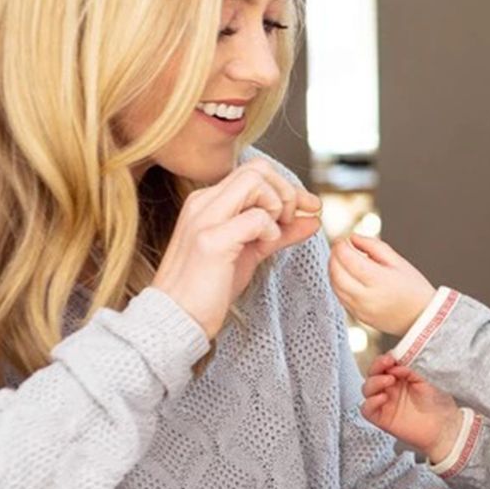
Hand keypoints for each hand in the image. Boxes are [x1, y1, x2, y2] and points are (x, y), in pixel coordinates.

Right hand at [152, 157, 320, 338]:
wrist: (177, 318)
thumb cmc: (209, 288)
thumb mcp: (251, 252)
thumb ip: (280, 232)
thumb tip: (313, 219)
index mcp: (209, 201)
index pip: (254, 172)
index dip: (287, 186)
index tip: (310, 207)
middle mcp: (204, 203)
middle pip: (257, 169)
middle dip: (286, 190)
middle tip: (291, 220)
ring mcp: (205, 219)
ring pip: (255, 182)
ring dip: (277, 205)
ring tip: (274, 234)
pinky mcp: (212, 241)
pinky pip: (255, 218)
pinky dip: (270, 230)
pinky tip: (265, 246)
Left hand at [330, 234, 435, 335]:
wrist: (422, 317)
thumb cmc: (413, 287)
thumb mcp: (398, 261)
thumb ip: (373, 245)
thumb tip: (353, 238)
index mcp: (379, 280)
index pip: (348, 259)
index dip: (341, 246)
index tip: (344, 240)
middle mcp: (367, 297)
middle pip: (337, 273)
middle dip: (334, 257)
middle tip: (340, 248)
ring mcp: (360, 309)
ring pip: (335, 286)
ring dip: (333, 270)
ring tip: (342, 260)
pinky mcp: (358, 316)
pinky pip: (340, 296)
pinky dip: (338, 283)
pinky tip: (346, 276)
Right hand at [361, 353, 461, 461]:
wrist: (444, 426)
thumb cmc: (438, 402)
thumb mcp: (427, 379)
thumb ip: (412, 370)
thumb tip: (397, 364)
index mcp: (400, 376)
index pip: (384, 364)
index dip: (384, 359)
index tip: (392, 357)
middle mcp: (390, 388)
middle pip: (372, 374)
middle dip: (377, 366)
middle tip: (387, 363)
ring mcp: (385, 403)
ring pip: (367, 389)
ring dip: (375, 382)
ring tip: (389, 380)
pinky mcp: (382, 418)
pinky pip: (367, 409)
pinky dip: (371, 402)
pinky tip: (383, 398)